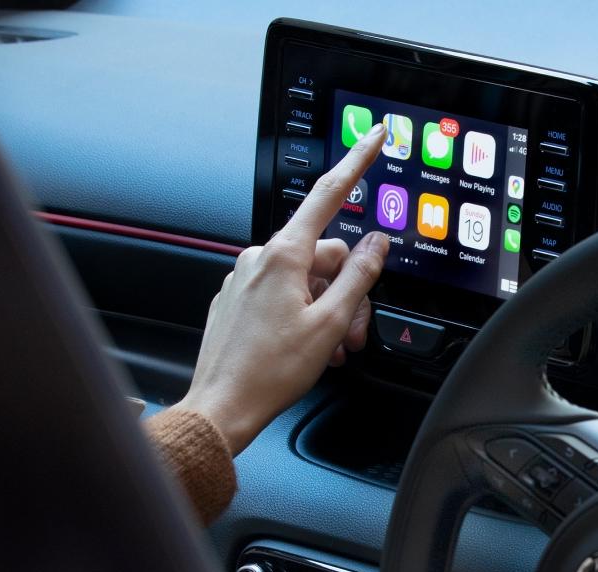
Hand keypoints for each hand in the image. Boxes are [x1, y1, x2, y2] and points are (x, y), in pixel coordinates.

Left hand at [175, 123, 389, 454]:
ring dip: (328, 309)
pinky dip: (304, 314)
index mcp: (283, 255)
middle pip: (326, 255)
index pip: (328, 194)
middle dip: (349, 289)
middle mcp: (260, 259)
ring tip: (332, 348)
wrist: (221, 408)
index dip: (357, 162)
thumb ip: (359, 275)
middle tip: (354, 330)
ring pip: (306, 279)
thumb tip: (376, 243)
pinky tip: (309, 346)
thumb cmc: (269, 372)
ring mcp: (245, 279)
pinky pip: (283, 293)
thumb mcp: (329, 323)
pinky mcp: (237, 300)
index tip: (374, 136)